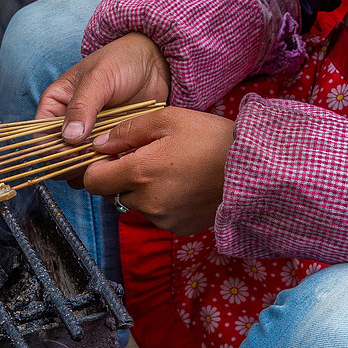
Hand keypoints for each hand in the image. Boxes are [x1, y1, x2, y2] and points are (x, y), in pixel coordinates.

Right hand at [36, 33, 169, 185]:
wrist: (154, 63)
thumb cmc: (122, 61)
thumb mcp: (99, 78)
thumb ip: (82, 106)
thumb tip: (69, 137)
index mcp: (55, 105)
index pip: (41, 137)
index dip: (51, 150)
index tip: (70, 155)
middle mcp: (68, 124)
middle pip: (58, 156)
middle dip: (71, 164)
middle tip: (89, 163)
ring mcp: (89, 136)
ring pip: (79, 165)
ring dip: (89, 170)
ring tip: (106, 163)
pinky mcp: (109, 143)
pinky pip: (102, 164)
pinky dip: (107, 168)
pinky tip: (119, 163)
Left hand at [84, 107, 233, 235]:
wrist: (255, 170)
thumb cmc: (211, 138)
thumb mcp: (167, 119)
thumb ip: (126, 131)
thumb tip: (99, 145)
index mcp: (139, 173)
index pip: (92, 181)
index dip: (98, 167)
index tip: (113, 156)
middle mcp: (147, 202)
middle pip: (113, 193)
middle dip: (123, 176)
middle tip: (148, 157)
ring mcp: (163, 219)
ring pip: (136, 204)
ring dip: (143, 190)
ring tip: (172, 169)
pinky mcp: (179, 228)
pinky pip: (158, 215)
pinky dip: (163, 202)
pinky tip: (184, 185)